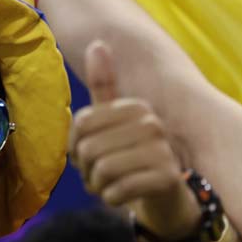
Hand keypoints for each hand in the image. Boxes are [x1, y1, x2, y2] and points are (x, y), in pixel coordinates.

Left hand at [70, 40, 200, 239]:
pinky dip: (110, 199)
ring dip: (97, 186)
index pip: (81, 124)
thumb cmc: (130, 158)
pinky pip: (117, 191)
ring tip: (110, 185)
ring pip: (102, 170)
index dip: (74, 146)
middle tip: (100, 175)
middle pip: (88, 148)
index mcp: (136, 107)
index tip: (87, 155)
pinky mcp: (167, 179)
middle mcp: (152, 123)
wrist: (165, 198)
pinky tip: (122, 196)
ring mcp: (163, 150)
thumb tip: (97, 42)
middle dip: (86, 169)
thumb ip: (104, 87)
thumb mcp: (114, 122)